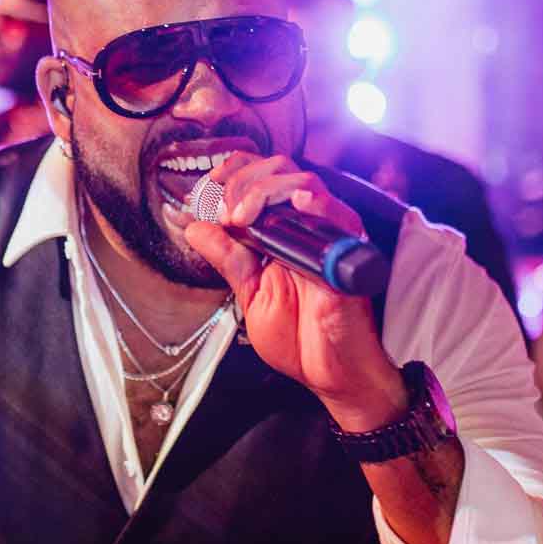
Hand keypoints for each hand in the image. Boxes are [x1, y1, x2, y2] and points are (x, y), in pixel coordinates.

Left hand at [183, 154, 405, 429]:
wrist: (329, 373)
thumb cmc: (299, 340)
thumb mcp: (250, 296)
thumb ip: (227, 259)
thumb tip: (194, 228)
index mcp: (280, 234)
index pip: (259, 178)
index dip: (233, 171)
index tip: (209, 184)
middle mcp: (304, 228)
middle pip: (278, 170)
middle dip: (243, 183)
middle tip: (228, 214)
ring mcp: (327, 236)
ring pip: (302, 182)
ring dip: (266, 191)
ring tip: (245, 218)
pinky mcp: (348, 253)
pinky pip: (338, 215)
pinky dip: (317, 202)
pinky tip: (297, 203)